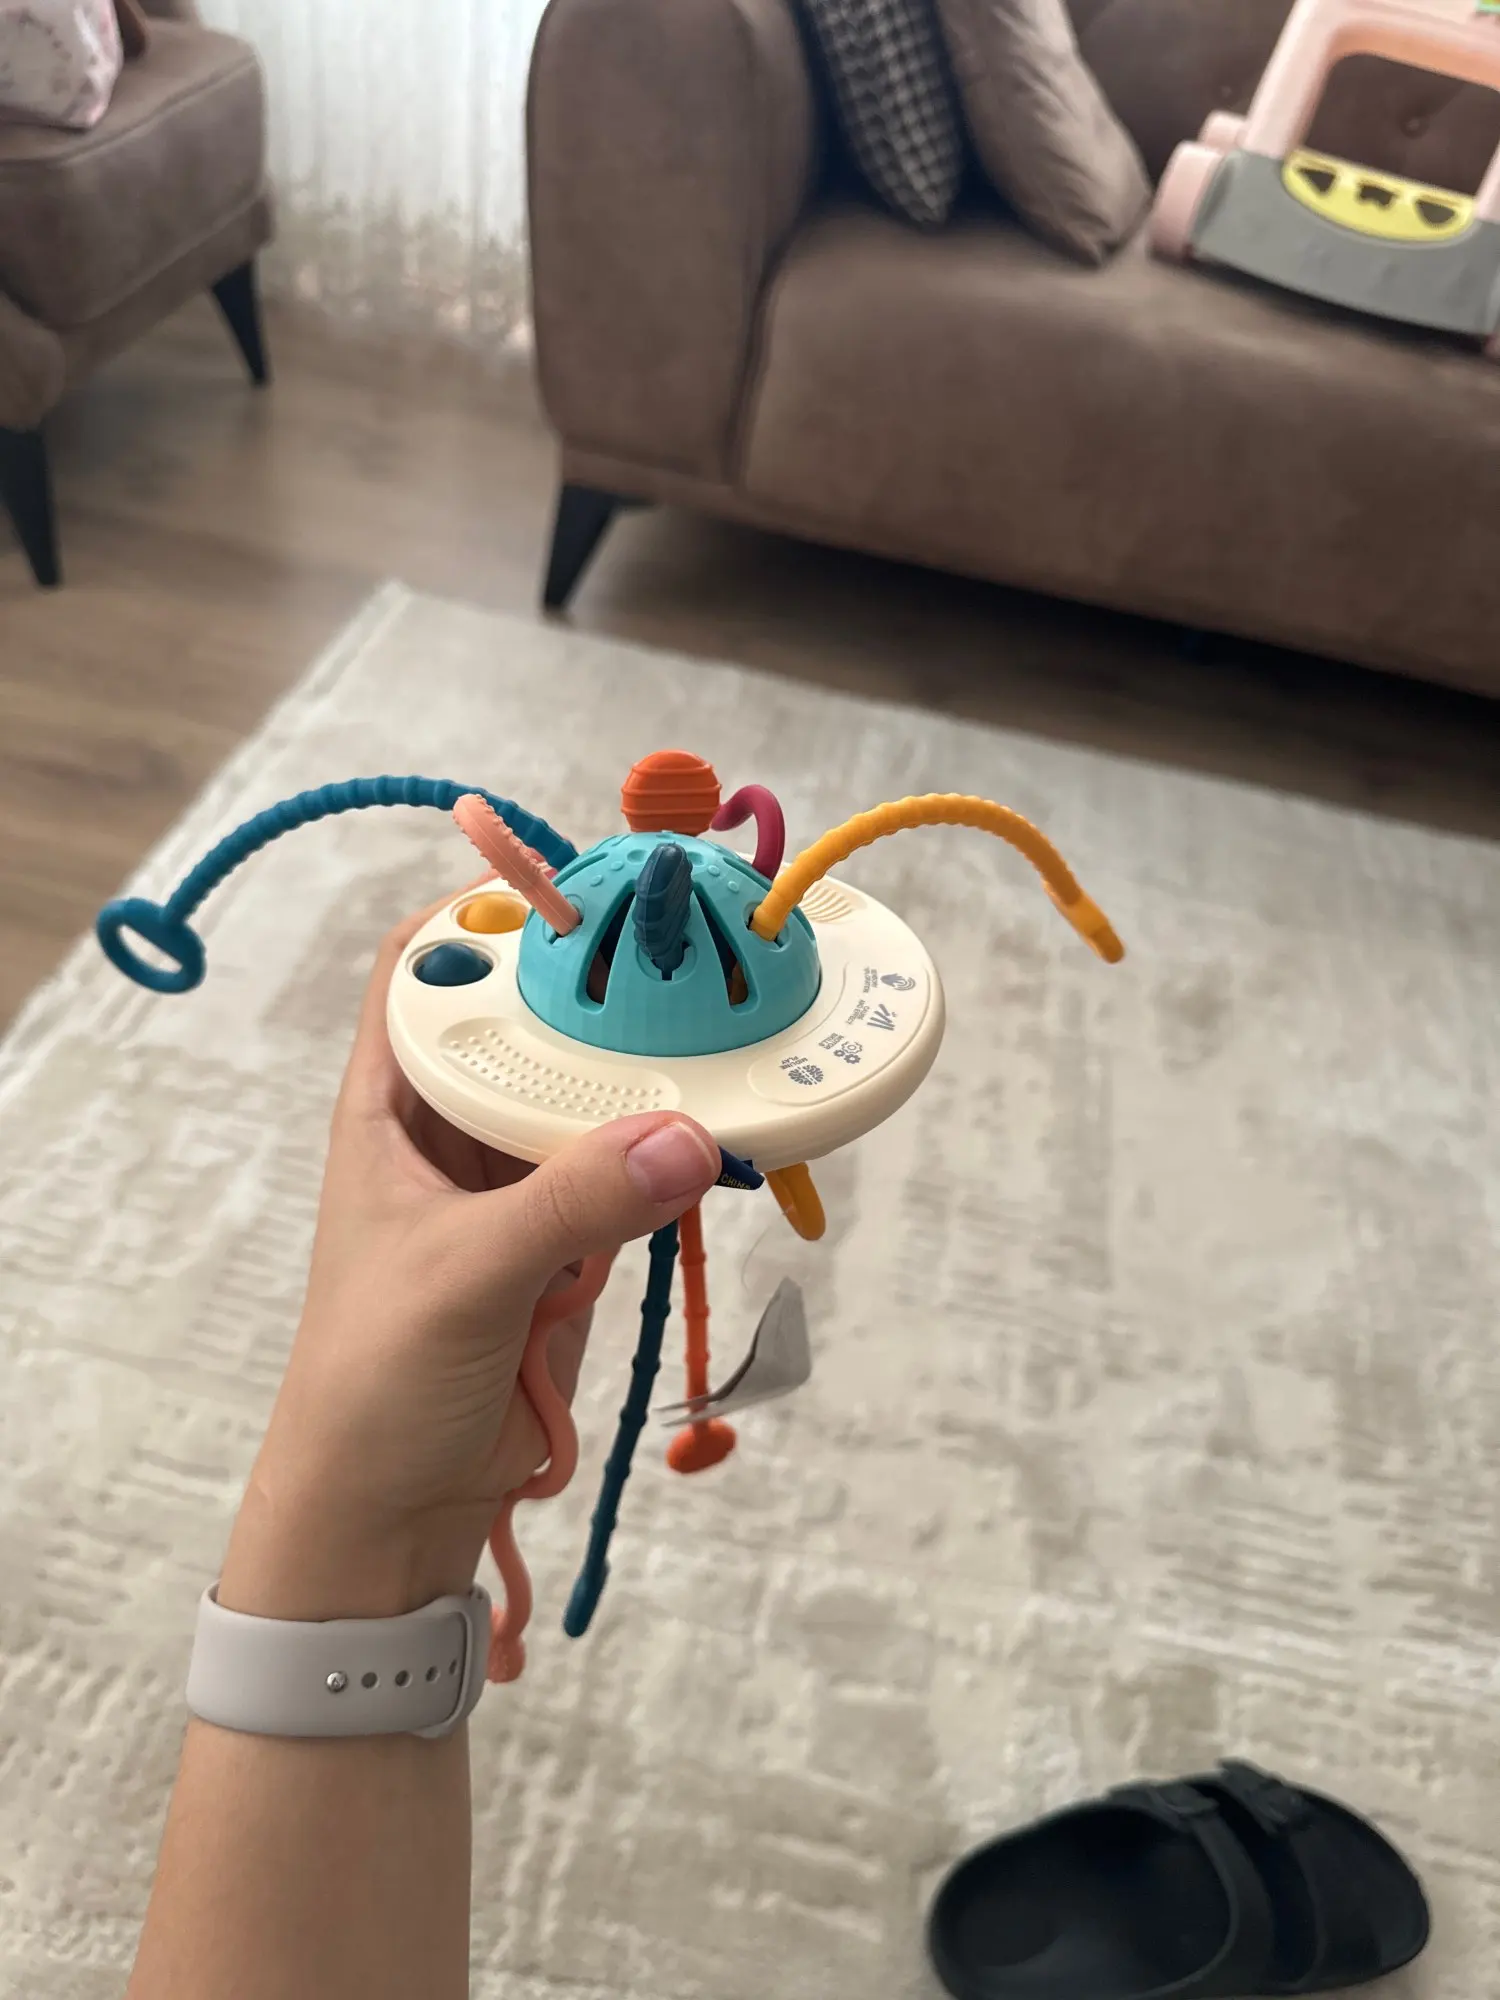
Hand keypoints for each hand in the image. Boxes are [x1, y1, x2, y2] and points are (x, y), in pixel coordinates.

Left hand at [218, 892, 720, 1621]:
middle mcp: (453, 1134)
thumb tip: (689, 1136)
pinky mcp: (571, 1248)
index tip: (571, 884)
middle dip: (597, 989)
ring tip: (726, 1015)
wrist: (390, 1515)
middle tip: (683, 944)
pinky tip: (728, 1121)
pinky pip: (632, 1179)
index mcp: (391, 1111)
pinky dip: (676, 1156)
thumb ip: (572, 1204)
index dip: (481, 916)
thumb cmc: (377, 1380)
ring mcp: (517, 1190)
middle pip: (529, 1027)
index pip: (425, 975)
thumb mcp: (464, 1277)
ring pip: (591, 1100)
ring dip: (648, 1073)